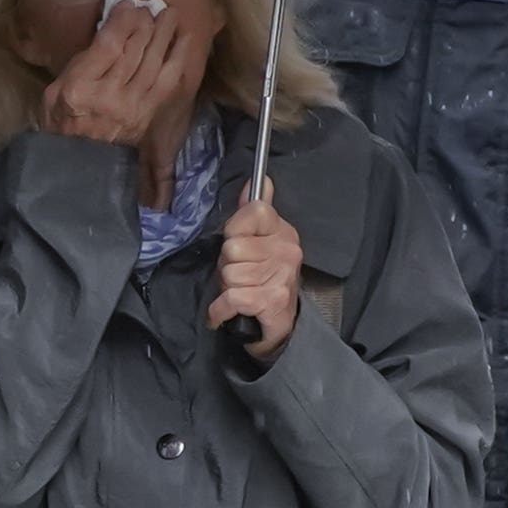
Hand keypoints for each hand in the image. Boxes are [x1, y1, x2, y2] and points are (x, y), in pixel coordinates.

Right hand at [40, 0, 205, 152]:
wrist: (79, 166)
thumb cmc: (61, 122)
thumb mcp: (54, 91)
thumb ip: (80, 63)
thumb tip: (106, 33)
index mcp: (80, 88)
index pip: (109, 45)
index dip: (122, 20)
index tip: (127, 4)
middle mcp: (110, 96)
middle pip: (135, 50)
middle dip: (145, 23)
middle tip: (150, 7)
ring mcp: (134, 107)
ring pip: (154, 61)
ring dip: (164, 34)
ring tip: (170, 14)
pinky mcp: (149, 114)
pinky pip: (168, 80)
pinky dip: (178, 57)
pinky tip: (184, 39)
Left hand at [215, 192, 304, 351]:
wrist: (278, 328)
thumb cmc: (262, 282)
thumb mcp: (258, 243)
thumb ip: (252, 212)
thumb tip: (259, 179)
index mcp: (283, 231)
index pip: (253, 211)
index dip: (235, 230)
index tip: (239, 245)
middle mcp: (288, 250)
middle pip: (232, 247)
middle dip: (227, 266)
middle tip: (239, 277)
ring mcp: (282, 276)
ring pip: (229, 274)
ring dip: (225, 288)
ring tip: (239, 293)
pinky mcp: (272, 301)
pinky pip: (230, 298)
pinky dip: (220, 311)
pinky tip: (226, 313)